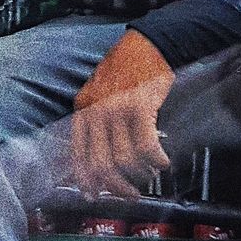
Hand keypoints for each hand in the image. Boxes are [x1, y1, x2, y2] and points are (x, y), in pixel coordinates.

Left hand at [65, 30, 174, 198]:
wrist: (147, 45)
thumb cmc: (126, 70)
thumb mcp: (99, 92)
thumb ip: (96, 120)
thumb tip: (100, 156)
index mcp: (82, 109)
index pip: (78, 153)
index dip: (85, 179)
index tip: (94, 195)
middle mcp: (95, 111)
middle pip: (100, 163)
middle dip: (115, 186)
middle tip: (129, 195)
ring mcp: (116, 110)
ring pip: (124, 159)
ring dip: (140, 175)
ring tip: (150, 175)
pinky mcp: (139, 107)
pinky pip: (146, 146)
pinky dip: (156, 160)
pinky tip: (163, 162)